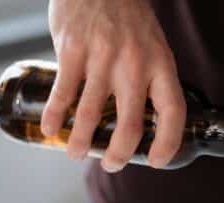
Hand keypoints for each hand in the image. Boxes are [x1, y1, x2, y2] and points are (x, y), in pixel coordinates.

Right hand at [43, 0, 185, 170]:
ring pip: (90, 115)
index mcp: (160, 64)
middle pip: (130, 124)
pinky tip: (51, 129)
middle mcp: (134, 64)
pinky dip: (54, 116)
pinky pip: (62, 92)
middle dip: (118, 154)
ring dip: (81, 142)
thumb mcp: (153, 46)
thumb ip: (150, 79)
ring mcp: (102, 58)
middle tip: (111, 164)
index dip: (167, 143)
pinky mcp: (73, 50)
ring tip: (77, 153)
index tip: (155, 160)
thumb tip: (143, 118)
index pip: (172, 112)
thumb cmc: (128, 17)